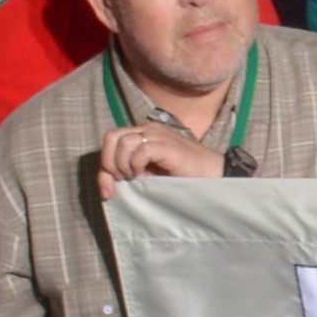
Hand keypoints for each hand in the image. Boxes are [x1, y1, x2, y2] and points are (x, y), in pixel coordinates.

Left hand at [97, 125, 224, 192]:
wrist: (211, 175)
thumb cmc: (181, 177)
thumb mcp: (147, 176)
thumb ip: (126, 175)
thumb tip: (106, 186)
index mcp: (143, 133)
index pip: (111, 139)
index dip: (104, 162)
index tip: (110, 188)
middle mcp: (148, 129)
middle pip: (111, 137)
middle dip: (109, 162)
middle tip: (123, 179)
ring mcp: (158, 135)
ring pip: (124, 142)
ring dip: (123, 164)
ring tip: (135, 177)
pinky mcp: (167, 145)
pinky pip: (141, 149)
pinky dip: (137, 164)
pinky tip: (144, 175)